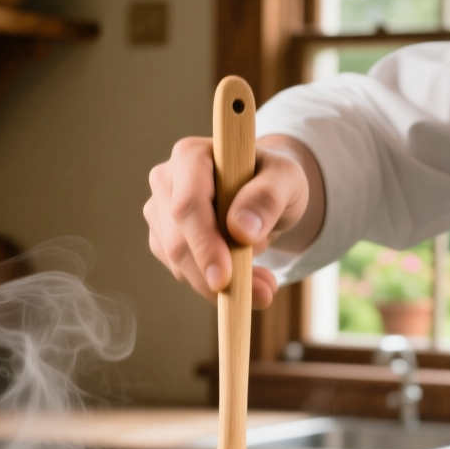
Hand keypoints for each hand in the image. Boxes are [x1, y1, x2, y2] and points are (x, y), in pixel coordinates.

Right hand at [144, 135, 322, 309]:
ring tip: (265, 284)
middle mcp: (166, 181)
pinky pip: (182, 272)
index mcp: (191, 155)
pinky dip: (213, 285)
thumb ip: (268, 197)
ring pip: (178, 262)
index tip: (225, 277)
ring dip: (221, 285)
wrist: (265, 194)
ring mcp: (160, 211)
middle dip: (217, 274)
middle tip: (264, 293)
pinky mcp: (162, 239)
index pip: (188, 205)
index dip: (204, 244)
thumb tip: (242, 230)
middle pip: (178, 240)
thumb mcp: (288, 180)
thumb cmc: (275, 180)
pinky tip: (245, 279)